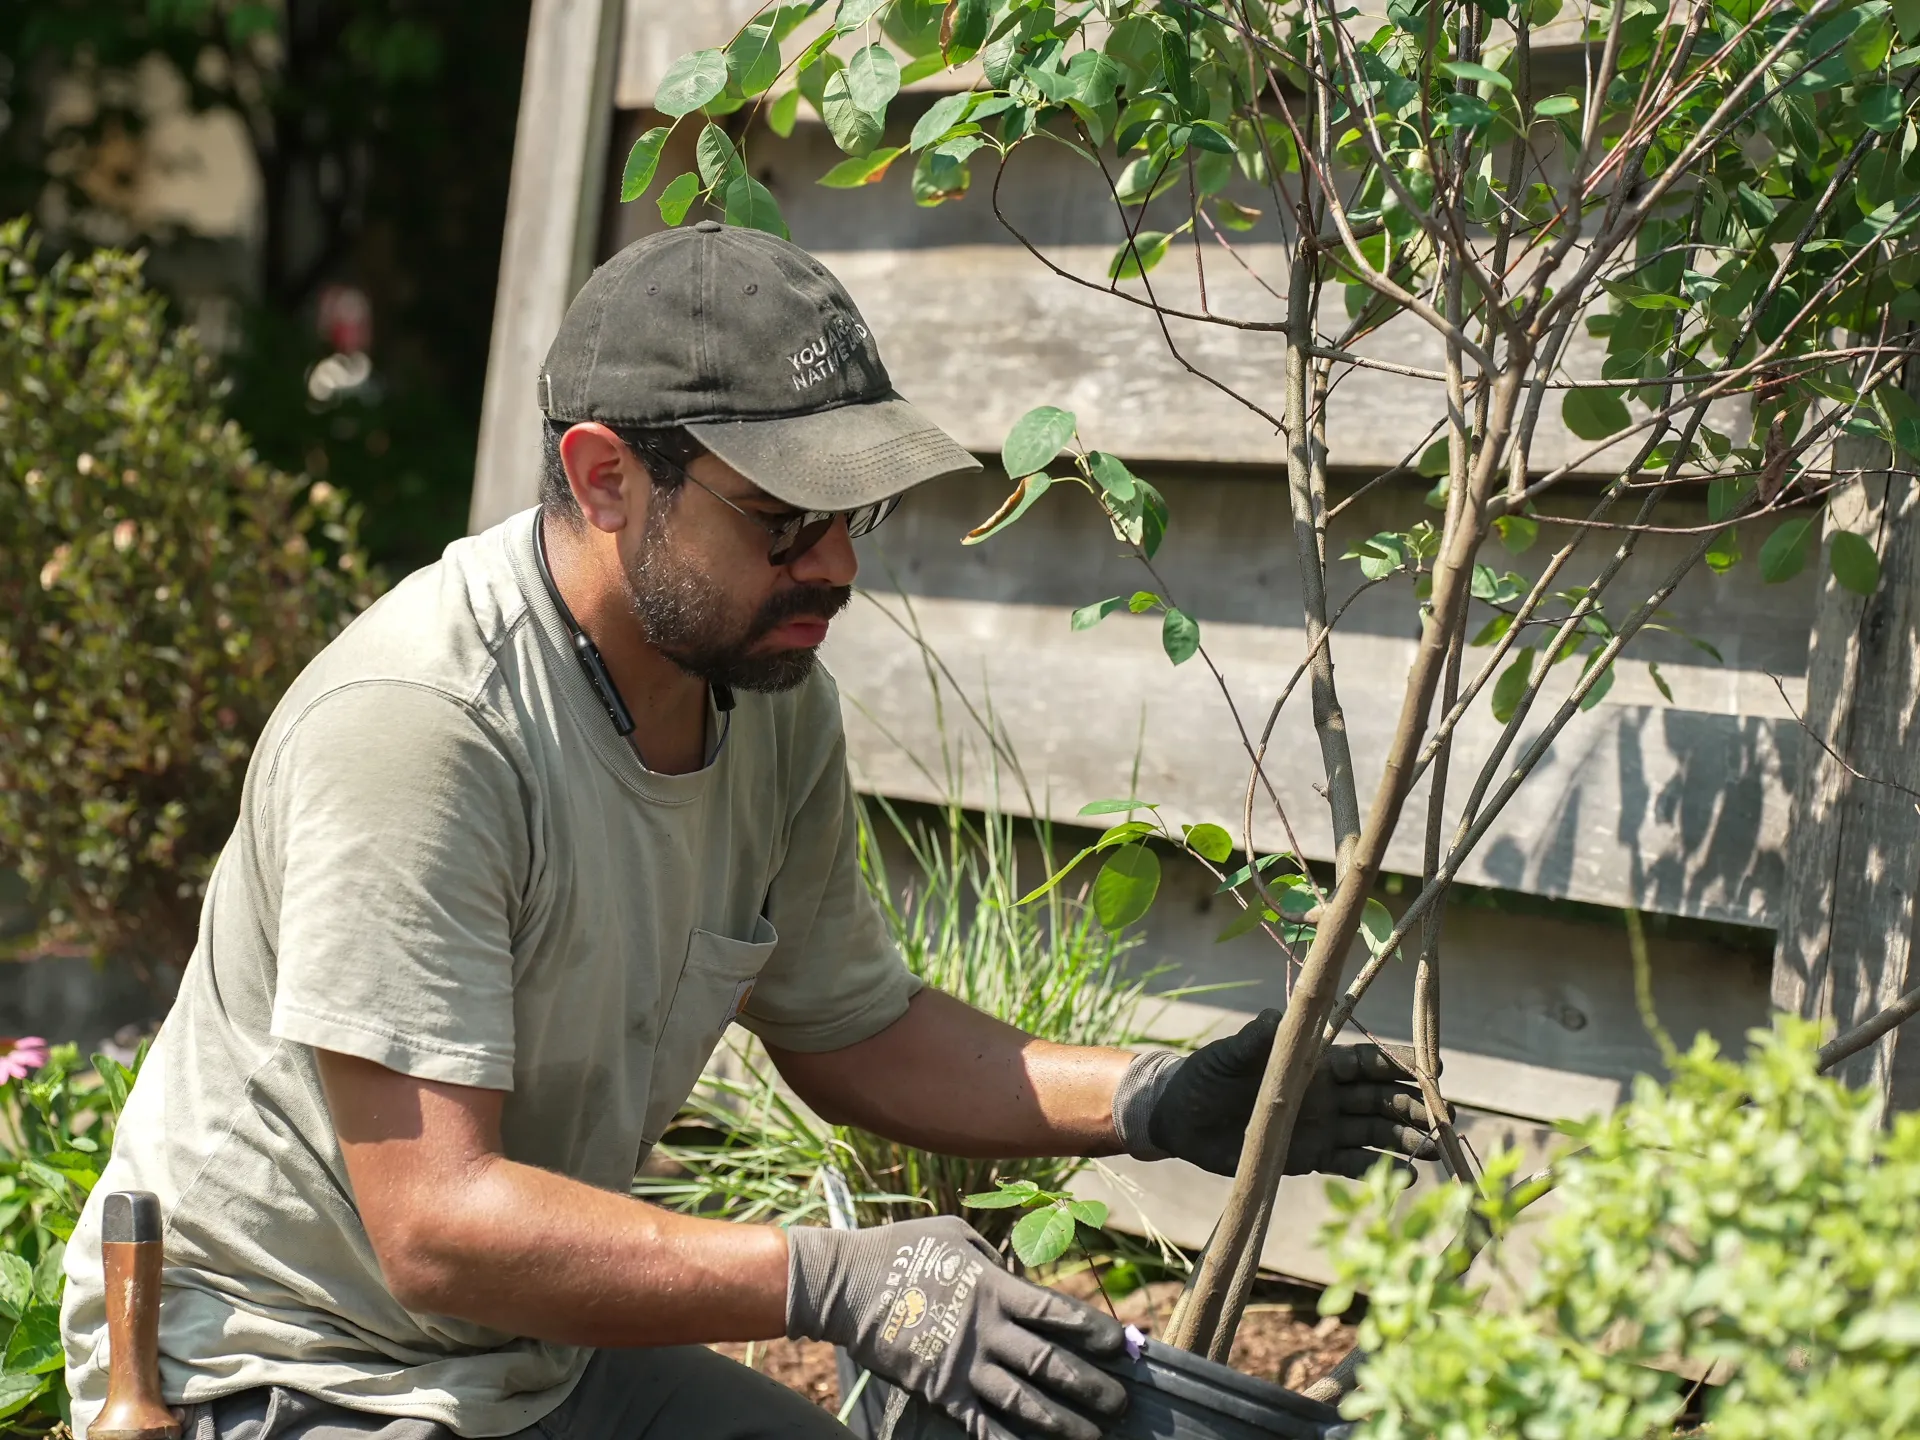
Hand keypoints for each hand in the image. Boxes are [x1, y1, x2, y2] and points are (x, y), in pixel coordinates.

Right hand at [785, 1216, 1126, 1439]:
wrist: (845, 1285)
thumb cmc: (901, 1250)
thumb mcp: (954, 1235)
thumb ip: (992, 1257)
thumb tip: (1015, 1274)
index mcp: (996, 1287)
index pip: (1059, 1314)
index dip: (1095, 1332)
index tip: (1123, 1347)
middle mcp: (987, 1330)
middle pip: (1051, 1364)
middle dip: (1092, 1387)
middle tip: (1121, 1403)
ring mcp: (964, 1365)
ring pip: (1025, 1402)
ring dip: (1063, 1422)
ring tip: (1094, 1436)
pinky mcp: (940, 1392)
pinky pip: (982, 1425)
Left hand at [1114, 1008, 1439, 1176]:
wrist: (1183, 1117)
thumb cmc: (1207, 1074)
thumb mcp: (1229, 1055)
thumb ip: (1256, 1040)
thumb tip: (1279, 1015)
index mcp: (1313, 1061)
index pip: (1366, 1061)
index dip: (1399, 1064)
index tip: (1434, 1069)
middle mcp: (1327, 1092)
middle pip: (1381, 1098)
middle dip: (1413, 1106)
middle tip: (1447, 1118)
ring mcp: (1322, 1125)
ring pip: (1374, 1131)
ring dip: (1404, 1140)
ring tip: (1434, 1151)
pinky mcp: (1311, 1156)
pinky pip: (1352, 1163)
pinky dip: (1377, 1169)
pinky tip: (1405, 1177)